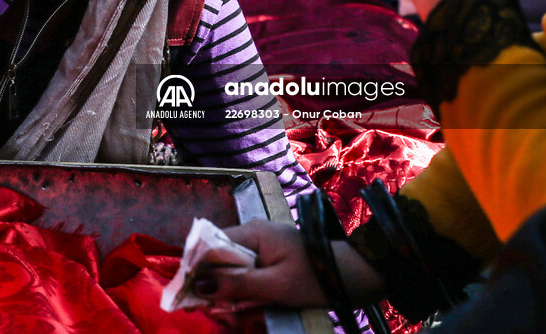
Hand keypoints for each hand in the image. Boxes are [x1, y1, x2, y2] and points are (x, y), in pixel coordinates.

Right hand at [191, 219, 382, 307]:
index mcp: (253, 232)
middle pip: (220, 257)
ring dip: (230, 290)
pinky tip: (248, 306)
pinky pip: (249, 272)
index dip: (196, 268)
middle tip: (211, 310)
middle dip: (213, 284)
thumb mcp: (275, 286)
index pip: (211, 245)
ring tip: (231, 313)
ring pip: (233, 267)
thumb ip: (236, 285)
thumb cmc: (317, 278)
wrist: (358, 277)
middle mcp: (255, 233)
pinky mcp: (274, 258)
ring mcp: (265, 245)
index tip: (186, 294)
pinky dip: (245, 289)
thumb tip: (198, 286)